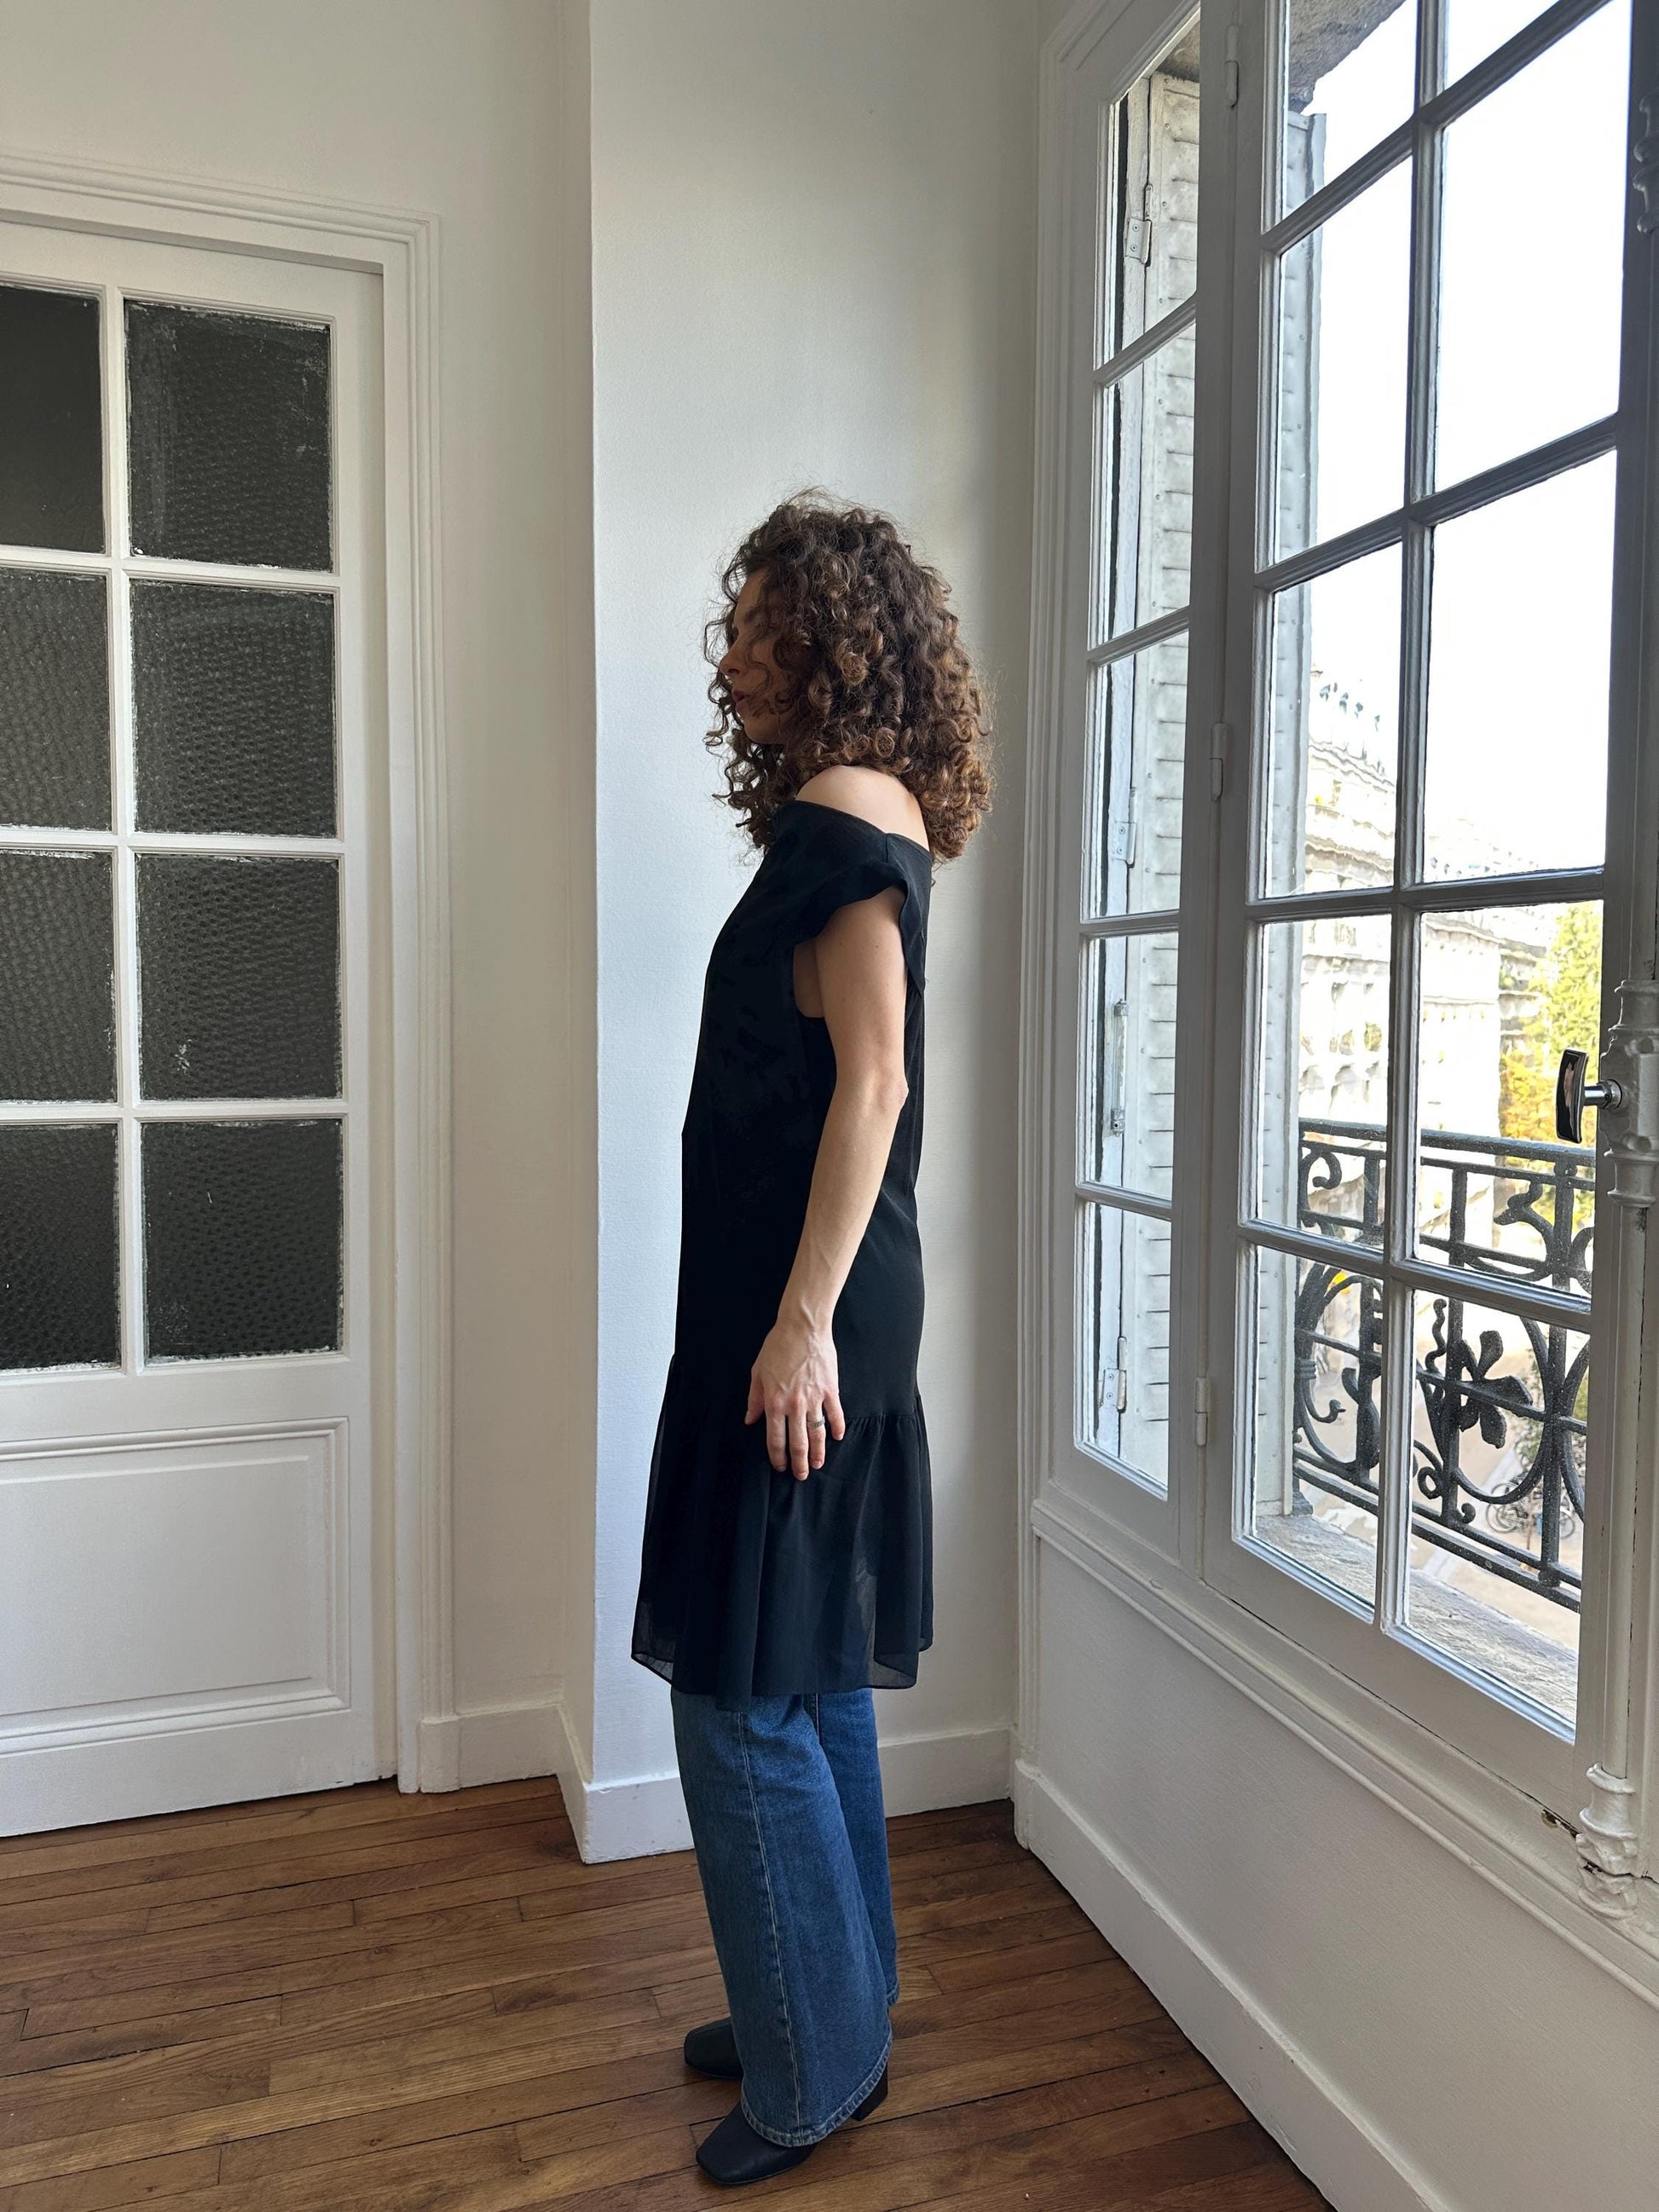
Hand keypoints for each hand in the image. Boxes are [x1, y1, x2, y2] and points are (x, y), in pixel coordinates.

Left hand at [745, 1317, 846, 1479]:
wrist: (803, 1328)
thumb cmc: (777, 1347)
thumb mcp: (758, 1372)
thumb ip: (754, 1399)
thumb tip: (750, 1420)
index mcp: (774, 1402)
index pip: (775, 1438)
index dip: (777, 1456)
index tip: (780, 1466)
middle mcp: (794, 1406)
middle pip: (798, 1442)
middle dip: (798, 1463)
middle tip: (800, 1476)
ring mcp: (815, 1399)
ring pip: (817, 1434)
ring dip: (818, 1452)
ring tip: (817, 1465)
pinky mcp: (830, 1391)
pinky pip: (835, 1415)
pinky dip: (837, 1428)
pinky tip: (837, 1437)